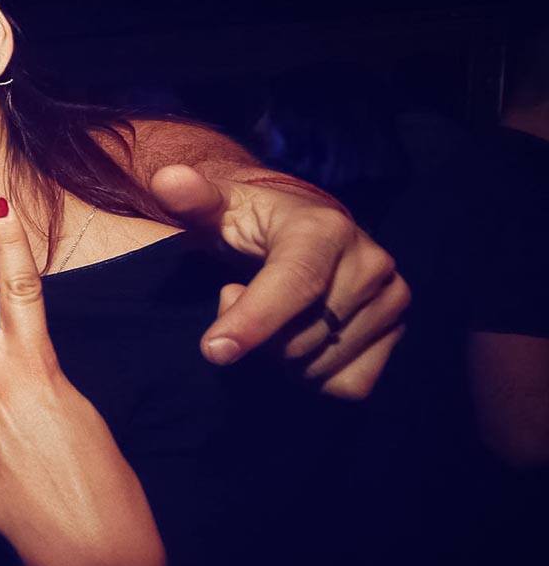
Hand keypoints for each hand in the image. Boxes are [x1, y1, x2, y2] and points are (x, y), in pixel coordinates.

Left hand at [150, 164, 408, 399]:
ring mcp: (391, 298)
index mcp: (325, 229)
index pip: (294, 283)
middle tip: (243, 303)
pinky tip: (300, 341)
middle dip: (255, 338)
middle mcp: (370, 261)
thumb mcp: (217, 208)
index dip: (252, 321)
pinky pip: (347, 384)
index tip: (213, 351)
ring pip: (318, 366)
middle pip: (298, 338)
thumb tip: (168, 180)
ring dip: (280, 360)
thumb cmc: (249, 225)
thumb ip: (191, 200)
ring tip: (274, 317)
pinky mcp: (396, 331)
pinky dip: (314, 377)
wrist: (299, 235)